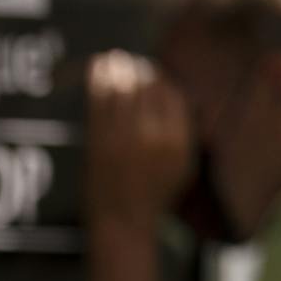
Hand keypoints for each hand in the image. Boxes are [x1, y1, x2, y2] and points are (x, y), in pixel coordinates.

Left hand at [84, 50, 195, 227]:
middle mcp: (154, 135)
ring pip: (122, 90)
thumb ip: (183, 132)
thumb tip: (180, 96)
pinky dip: (98, 81)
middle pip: (146, 88)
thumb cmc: (155, 195)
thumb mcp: (183, 165)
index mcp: (179, 140)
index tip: (151, 73)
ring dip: (117, 69)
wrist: (122, 221)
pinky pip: (100, 102)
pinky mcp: (99, 141)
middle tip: (131, 62)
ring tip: (114, 58)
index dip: (160, 79)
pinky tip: (97, 68)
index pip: (171, 94)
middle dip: (138, 71)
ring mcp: (124, 138)